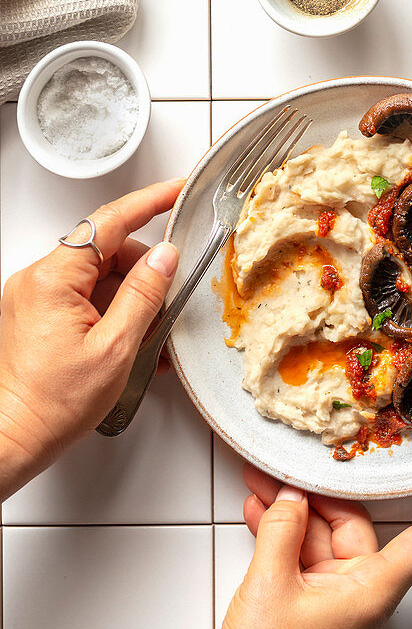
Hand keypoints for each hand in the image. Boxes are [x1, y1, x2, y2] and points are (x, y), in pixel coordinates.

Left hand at [0, 179, 183, 499]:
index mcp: (54, 279)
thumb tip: (165, 257)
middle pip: (108, 252)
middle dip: (145, 274)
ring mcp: (36, 297)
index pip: (110, 222)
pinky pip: (87, 298)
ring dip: (131, 300)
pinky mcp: (39, 314)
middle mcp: (39, 279)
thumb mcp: (116, 349)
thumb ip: (145, 295)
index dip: (150, 202)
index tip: (177, 190)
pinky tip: (132, 343)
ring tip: (149, 339)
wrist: (12, 439)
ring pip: (101, 277)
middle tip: (170, 303)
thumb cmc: (52, 404)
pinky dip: (114, 314)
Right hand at [204, 462, 411, 628]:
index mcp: (373, 591)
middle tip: (287, 468)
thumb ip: (283, 529)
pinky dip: (283, 535)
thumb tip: (290, 495)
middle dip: (317, 494)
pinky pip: (306, 556)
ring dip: (291, 513)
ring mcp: (338, 599)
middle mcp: (362, 593)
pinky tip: (259, 513)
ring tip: (260, 482)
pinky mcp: (313, 603)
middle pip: (354, 526)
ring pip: (323, 537)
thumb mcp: (270, 582)